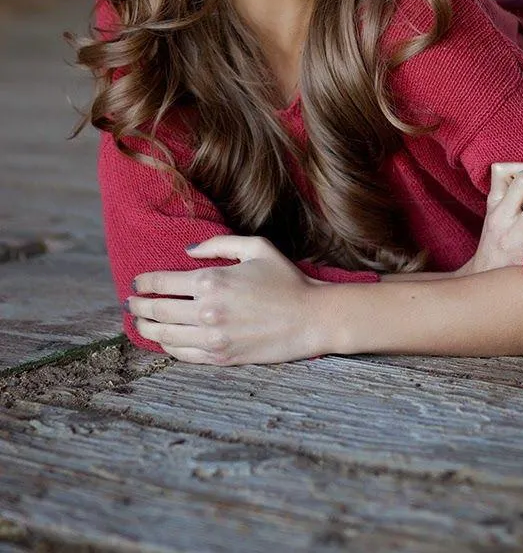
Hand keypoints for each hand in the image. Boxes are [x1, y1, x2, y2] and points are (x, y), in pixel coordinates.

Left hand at [126, 235, 325, 365]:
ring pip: (164, 335)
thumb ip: (219, 243)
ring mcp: (212, 338)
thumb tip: (188, 250)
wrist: (311, 318)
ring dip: (145, 328)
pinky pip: (183, 355)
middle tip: (130, 303)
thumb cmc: (286, 280)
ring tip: (139, 323)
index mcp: (212, 280)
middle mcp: (207, 311)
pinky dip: (167, 347)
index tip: (137, 281)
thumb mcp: (256, 247)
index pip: (162, 282)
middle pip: (156, 310)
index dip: (144, 282)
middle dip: (137, 306)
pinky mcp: (221, 358)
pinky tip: (163, 340)